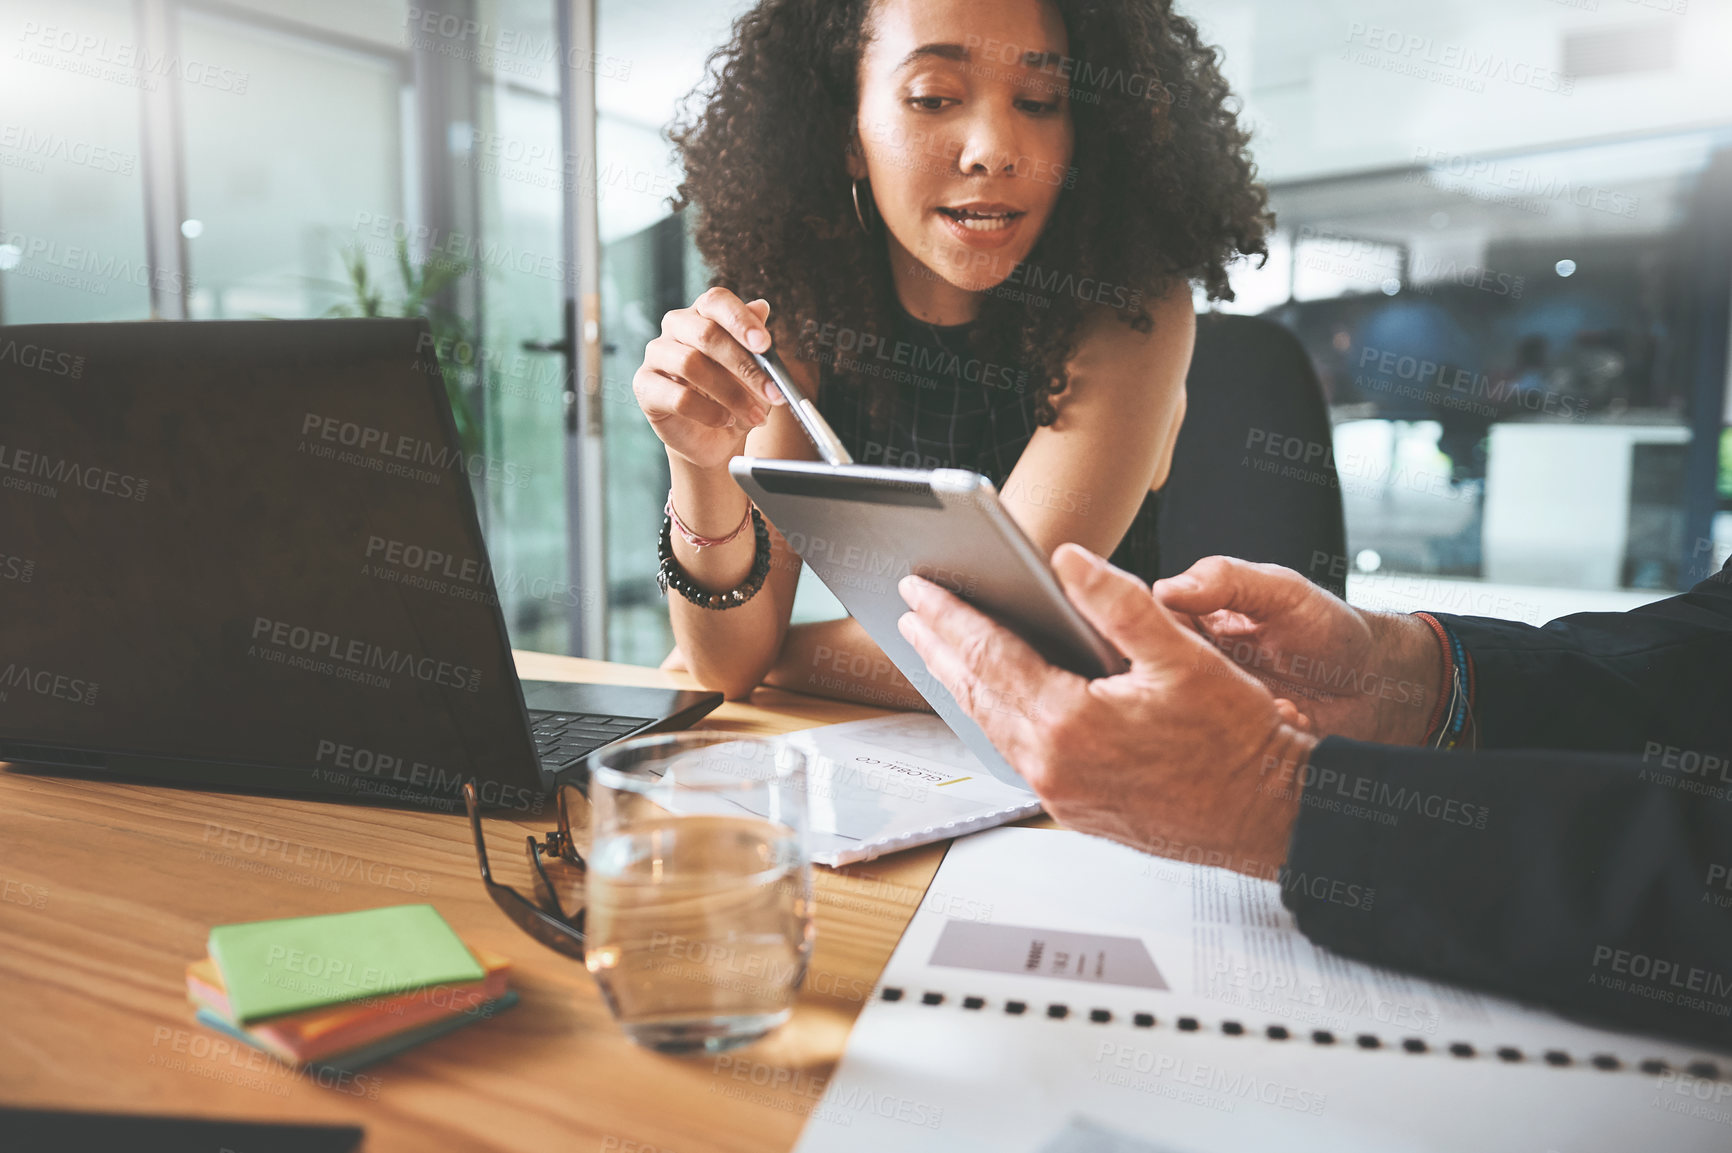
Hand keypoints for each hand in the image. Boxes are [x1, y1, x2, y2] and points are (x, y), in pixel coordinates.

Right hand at [633, 287, 783, 471]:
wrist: (712, 437)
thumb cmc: (734, 396)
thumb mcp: (755, 371)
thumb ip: (756, 343)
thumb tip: (762, 307)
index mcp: (703, 313)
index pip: (716, 301)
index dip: (741, 320)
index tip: (764, 344)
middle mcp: (676, 326)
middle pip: (706, 334)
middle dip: (744, 365)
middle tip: (772, 391)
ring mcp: (656, 354)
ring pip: (691, 364)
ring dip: (731, 394)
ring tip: (754, 414)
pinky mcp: (644, 386)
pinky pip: (678, 397)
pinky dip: (709, 412)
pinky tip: (725, 420)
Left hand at [897, 544, 1315, 873]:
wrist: (1266, 815)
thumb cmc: (1237, 740)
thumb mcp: (1184, 654)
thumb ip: (1118, 602)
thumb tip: (1068, 561)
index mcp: (1070, 721)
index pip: (990, 654)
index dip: (951, 615)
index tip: (921, 587)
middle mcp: (1052, 764)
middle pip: (976, 692)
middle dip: (940, 646)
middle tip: (912, 611)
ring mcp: (1058, 792)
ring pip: (990, 727)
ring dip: (961, 683)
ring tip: (938, 649)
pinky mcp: (1070, 808)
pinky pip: (1015, 753)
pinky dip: (993, 716)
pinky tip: (992, 699)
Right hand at [1153, 557, 1442, 745]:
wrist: (1377, 689)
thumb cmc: (1332, 631)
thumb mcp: (1283, 592)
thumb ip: (1228, 580)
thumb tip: (1165, 589)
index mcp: (1192, 622)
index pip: (1139, 625)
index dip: (1137, 636)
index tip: (1161, 644)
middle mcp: (1189, 668)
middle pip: (1144, 678)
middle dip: (1167, 685)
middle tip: (1214, 680)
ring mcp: (1204, 712)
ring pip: (1171, 721)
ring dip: (1206, 718)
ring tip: (1262, 700)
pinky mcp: (1225, 750)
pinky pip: (1207, 755)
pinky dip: (1235, 745)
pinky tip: (1276, 724)